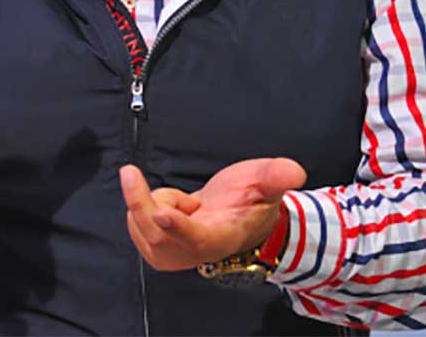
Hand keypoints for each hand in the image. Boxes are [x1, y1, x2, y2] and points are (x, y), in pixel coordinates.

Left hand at [120, 158, 306, 271]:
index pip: (196, 237)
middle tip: (130, 172)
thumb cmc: (249, 200)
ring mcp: (173, 255)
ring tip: (184, 201)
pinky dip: (148, 207)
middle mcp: (194, 252)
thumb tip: (295, 171)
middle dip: (139, 201)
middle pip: (156, 234)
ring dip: (154, 201)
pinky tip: (173, 208)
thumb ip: (276, 177)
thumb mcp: (266, 183)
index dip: (177, 226)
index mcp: (222, 237)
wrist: (234, 215)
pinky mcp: (156, 249)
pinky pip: (138, 223)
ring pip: (143, 226)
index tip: (160, 211)